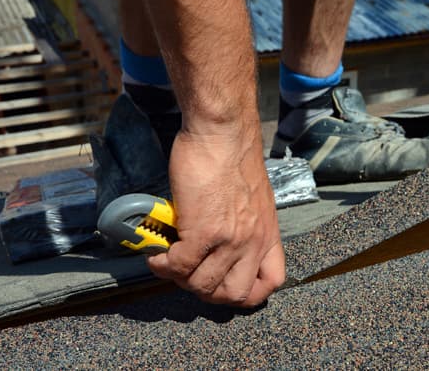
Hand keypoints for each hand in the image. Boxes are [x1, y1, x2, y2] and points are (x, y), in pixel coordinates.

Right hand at [147, 129, 284, 306]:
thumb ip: (245, 225)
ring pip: (203, 285)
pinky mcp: (204, 231)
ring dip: (180, 278)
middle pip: (234, 294)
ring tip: (169, 261)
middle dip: (208, 292)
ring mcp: (231, 239)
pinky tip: (157, 254)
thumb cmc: (232, 157)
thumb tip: (222, 242)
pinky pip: (179, 266)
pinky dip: (163, 265)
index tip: (226, 285)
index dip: (249, 292)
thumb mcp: (253, 199)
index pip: (271, 282)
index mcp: (268, 233)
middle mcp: (254, 241)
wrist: (223, 133)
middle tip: (189, 274)